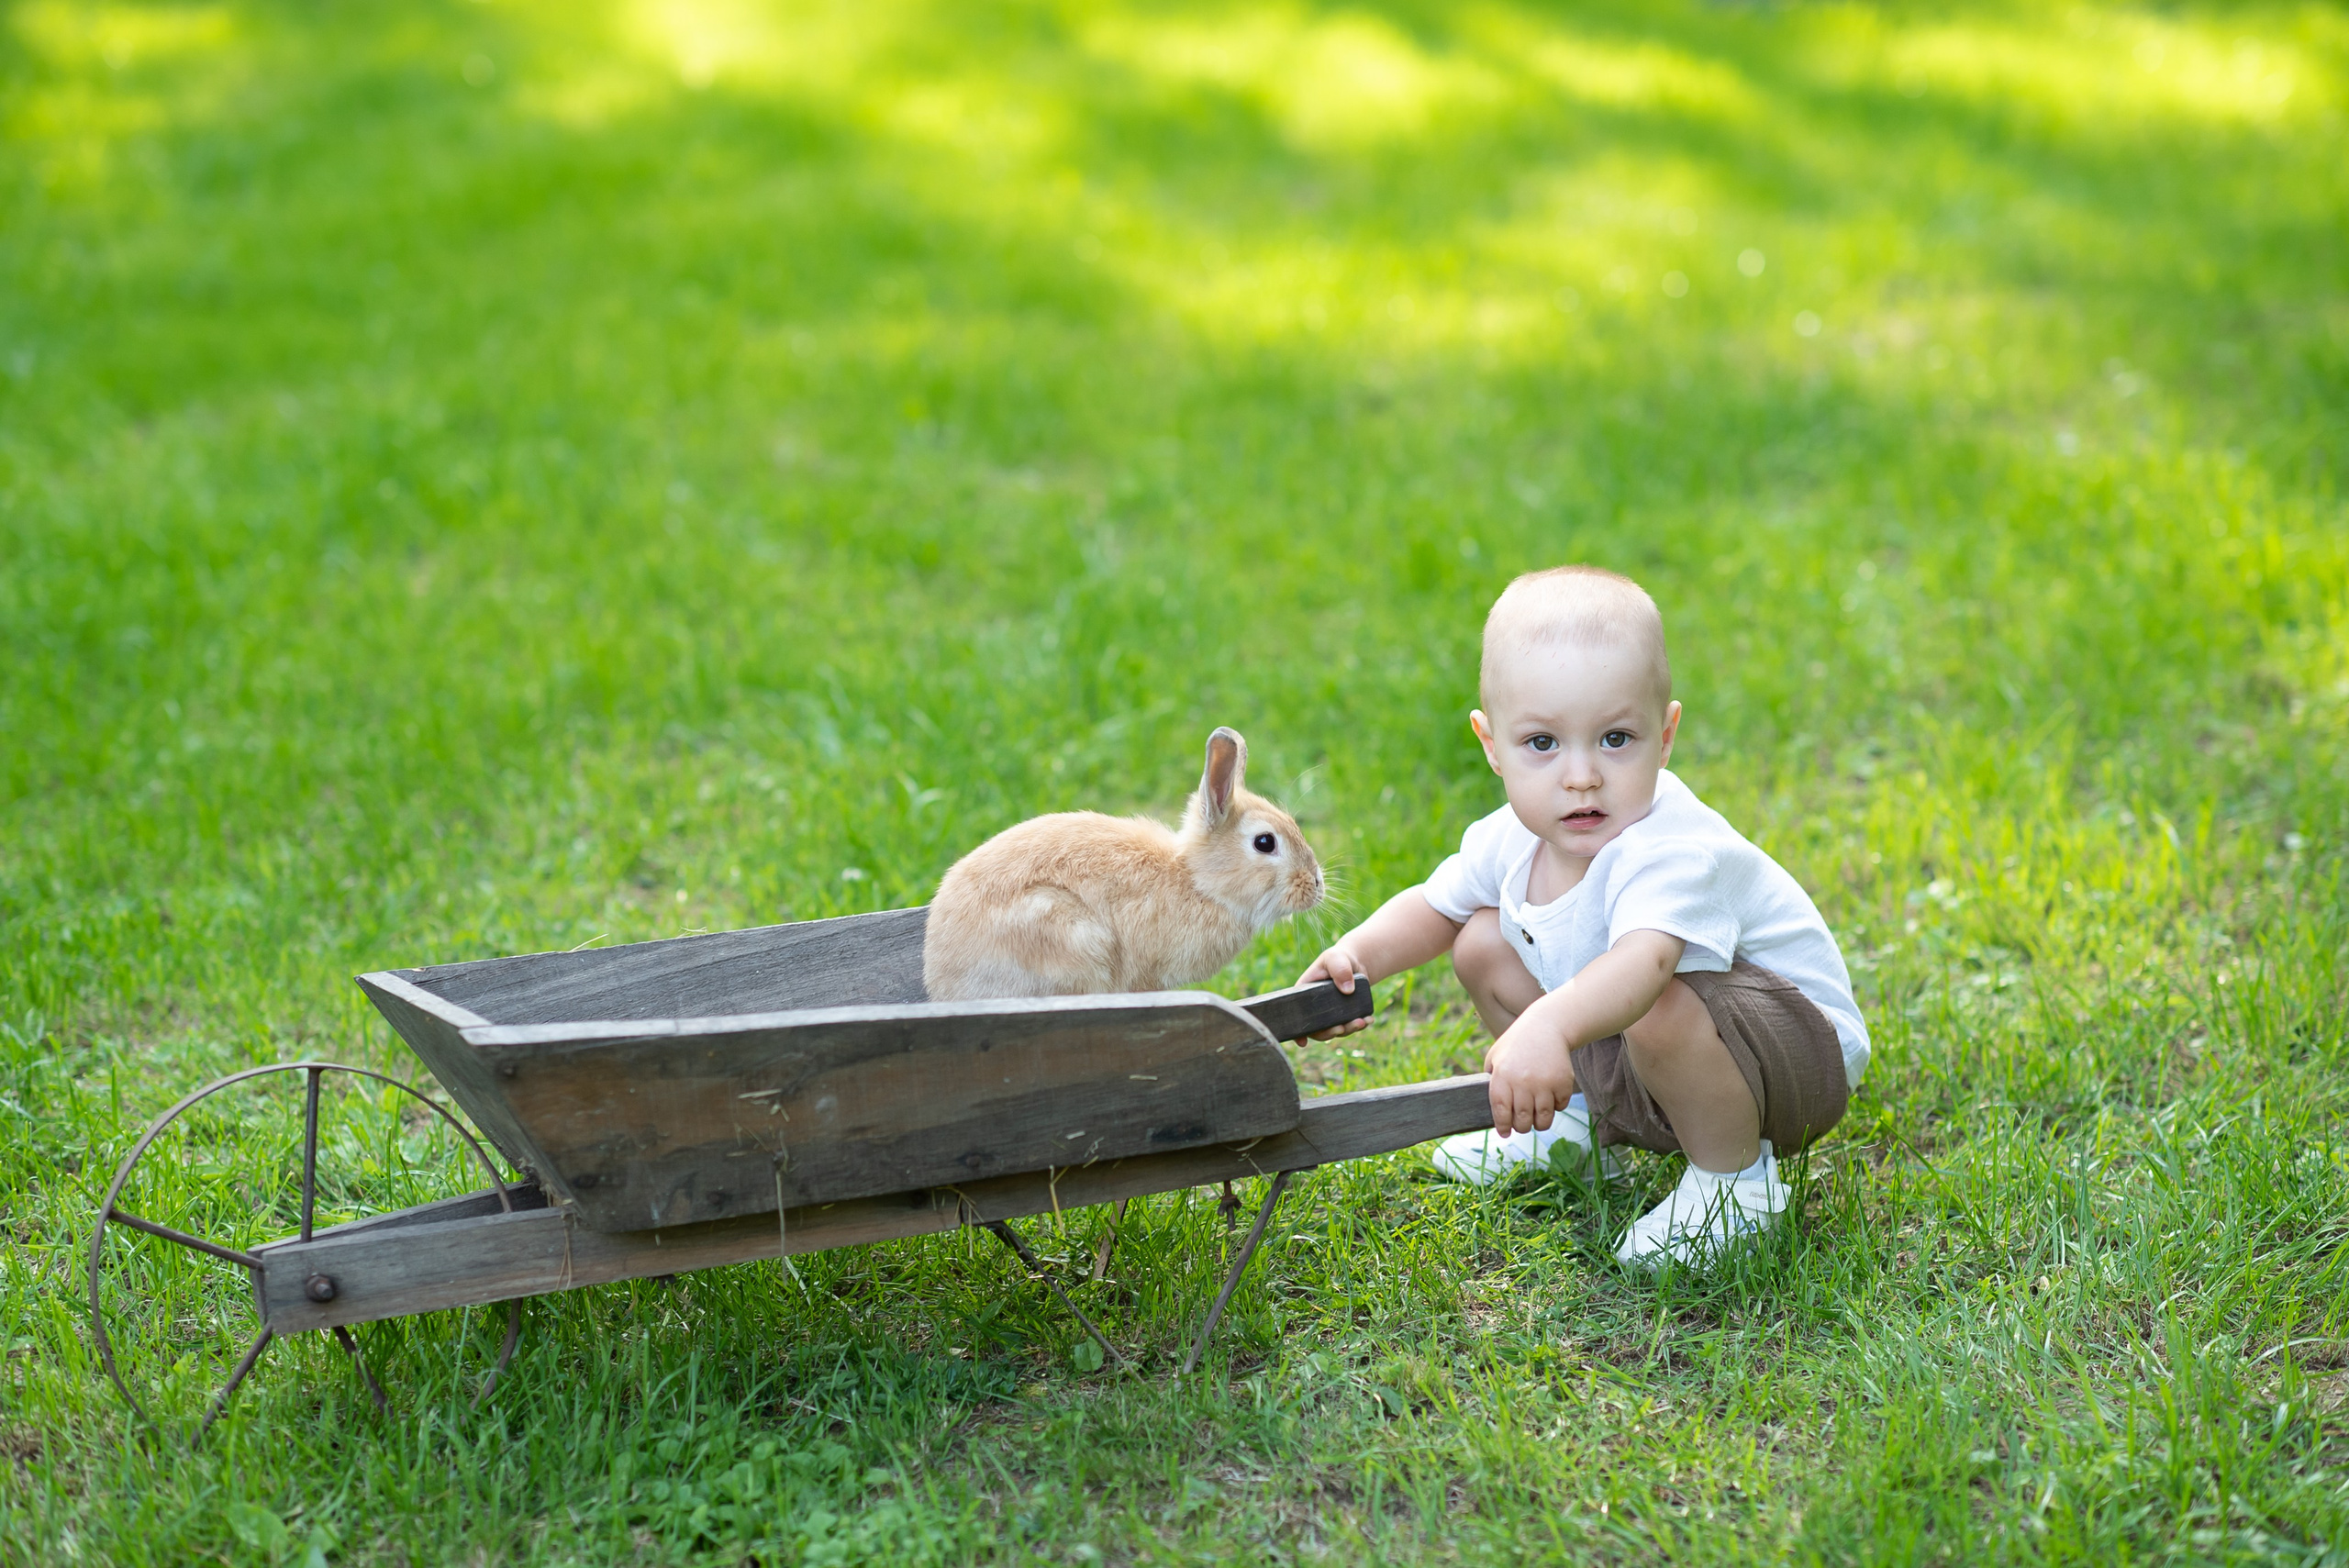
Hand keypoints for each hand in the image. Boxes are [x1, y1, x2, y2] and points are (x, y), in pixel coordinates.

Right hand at [1297, 945, 1371, 1038]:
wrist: (1354, 963)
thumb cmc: (1338, 959)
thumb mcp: (1336, 958)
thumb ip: (1339, 969)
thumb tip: (1347, 990)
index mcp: (1304, 994)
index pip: (1297, 1015)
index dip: (1298, 1030)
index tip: (1302, 1042)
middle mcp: (1315, 1008)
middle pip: (1317, 1028)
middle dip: (1329, 1033)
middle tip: (1342, 1028)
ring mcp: (1329, 1014)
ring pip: (1335, 1030)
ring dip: (1348, 1030)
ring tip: (1362, 1022)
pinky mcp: (1343, 1016)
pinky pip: (1349, 1026)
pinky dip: (1359, 1026)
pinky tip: (1368, 1019)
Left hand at [1484, 1012, 1575, 1137]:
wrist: (1546, 1027)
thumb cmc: (1516, 1044)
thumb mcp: (1495, 1056)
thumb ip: (1491, 1080)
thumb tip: (1493, 1108)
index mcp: (1502, 1075)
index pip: (1501, 1111)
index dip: (1503, 1126)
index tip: (1505, 1133)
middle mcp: (1523, 1081)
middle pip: (1522, 1120)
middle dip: (1522, 1127)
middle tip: (1522, 1125)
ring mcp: (1544, 1083)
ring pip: (1543, 1119)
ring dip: (1540, 1123)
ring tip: (1536, 1118)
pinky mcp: (1563, 1083)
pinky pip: (1560, 1107)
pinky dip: (1556, 1108)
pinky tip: (1551, 1099)